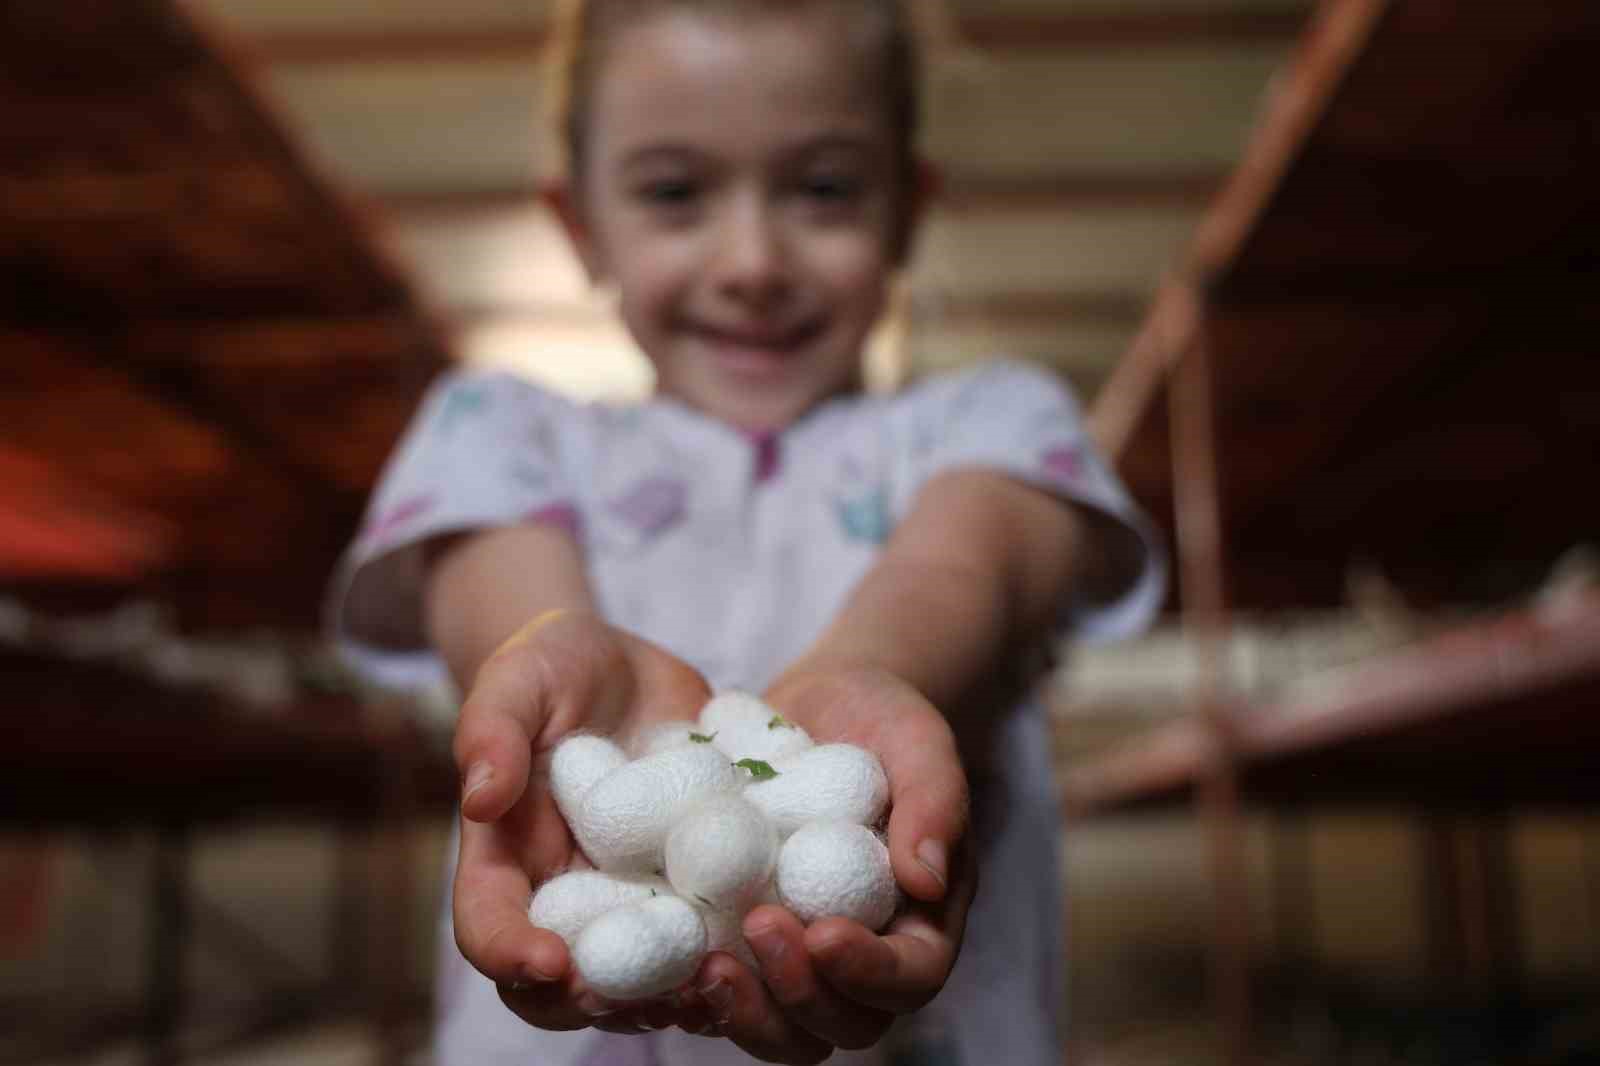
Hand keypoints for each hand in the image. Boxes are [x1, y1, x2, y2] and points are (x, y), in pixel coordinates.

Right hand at [450, 608, 713, 1034]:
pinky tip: (772, 937)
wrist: (623, 669)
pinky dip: (737, 947)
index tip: (549, 962)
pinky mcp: (691, 886)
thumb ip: (493, 729)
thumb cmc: (552, 667)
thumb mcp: (519, 678)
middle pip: (566, 982)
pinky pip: (710, 932)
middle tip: (649, 995)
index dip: (510, 954)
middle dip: (603, 1001)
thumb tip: (481, 797)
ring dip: (676, 994)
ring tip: (714, 983)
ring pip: (644, 976)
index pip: (487, 926)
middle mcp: (567, 896)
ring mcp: (632, 899)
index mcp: (505, 861)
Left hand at [683, 665, 975, 1061]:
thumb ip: (934, 804)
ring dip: (744, 1011)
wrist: (824, 706)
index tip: (823, 932)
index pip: (910, 978)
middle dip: (798, 994)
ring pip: (779, 1028)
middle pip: (842, 1024)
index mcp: (919, 924)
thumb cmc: (886, 723)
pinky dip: (693, 992)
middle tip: (758, 926)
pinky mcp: (740, 943)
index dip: (869, 973)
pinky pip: (720, 992)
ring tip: (705, 964)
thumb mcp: (921, 746)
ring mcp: (797, 958)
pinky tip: (663, 961)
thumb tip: (927, 881)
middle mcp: (861, 957)